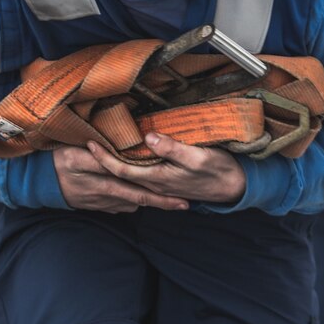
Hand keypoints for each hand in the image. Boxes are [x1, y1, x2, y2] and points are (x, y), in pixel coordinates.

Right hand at [53, 145, 188, 212]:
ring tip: (171, 197)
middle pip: (139, 199)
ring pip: (132, 203)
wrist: (39, 183)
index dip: (159, 194)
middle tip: (185, 204)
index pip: (137, 189)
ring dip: (150, 201)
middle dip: (163, 202)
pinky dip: (134, 200)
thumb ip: (100, 153)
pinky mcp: (98, 206)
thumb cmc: (58, 161)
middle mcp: (105, 195)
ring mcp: (102, 203)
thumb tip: (122, 153)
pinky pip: (121, 205)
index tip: (180, 195)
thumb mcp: (76, 152)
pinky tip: (145, 193)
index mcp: (103, 181)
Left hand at [87, 133, 246, 203]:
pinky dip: (130, 164)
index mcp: (158, 177)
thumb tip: (148, 137)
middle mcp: (156, 183)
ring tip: (104, 146)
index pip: (122, 170)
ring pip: (131, 174)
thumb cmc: (217, 170)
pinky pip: (142, 174)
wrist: (234, 186)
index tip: (90, 143)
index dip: (103, 158)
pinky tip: (129, 156)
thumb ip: (172, 149)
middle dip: (103, 160)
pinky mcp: (168, 180)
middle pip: (121, 173)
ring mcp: (162, 183)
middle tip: (89, 142)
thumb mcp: (197, 156)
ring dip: (115, 162)